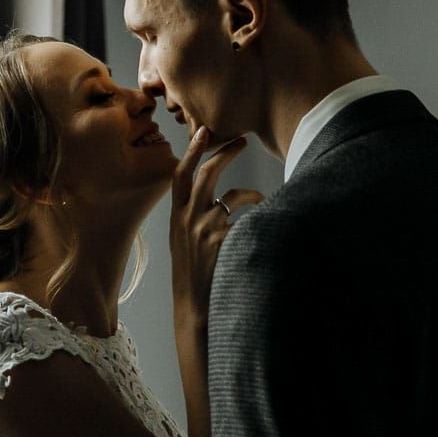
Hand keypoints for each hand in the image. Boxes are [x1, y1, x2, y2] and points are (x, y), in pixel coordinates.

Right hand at [170, 128, 262, 320]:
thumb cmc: (193, 274)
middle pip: (206, 173)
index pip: (180, 175)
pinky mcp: (221, 239)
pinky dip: (254, 216)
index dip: (191, 151)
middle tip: (241, 140)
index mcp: (176, 216)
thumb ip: (193, 219)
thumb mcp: (184, 242)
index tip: (202, 132)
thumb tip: (215, 202)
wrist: (193, 304)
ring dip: (250, 190)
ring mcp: (204, 228)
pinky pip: (245, 218)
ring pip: (230, 193)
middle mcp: (187, 218)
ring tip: (260, 196)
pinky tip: (261, 224)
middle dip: (225, 152)